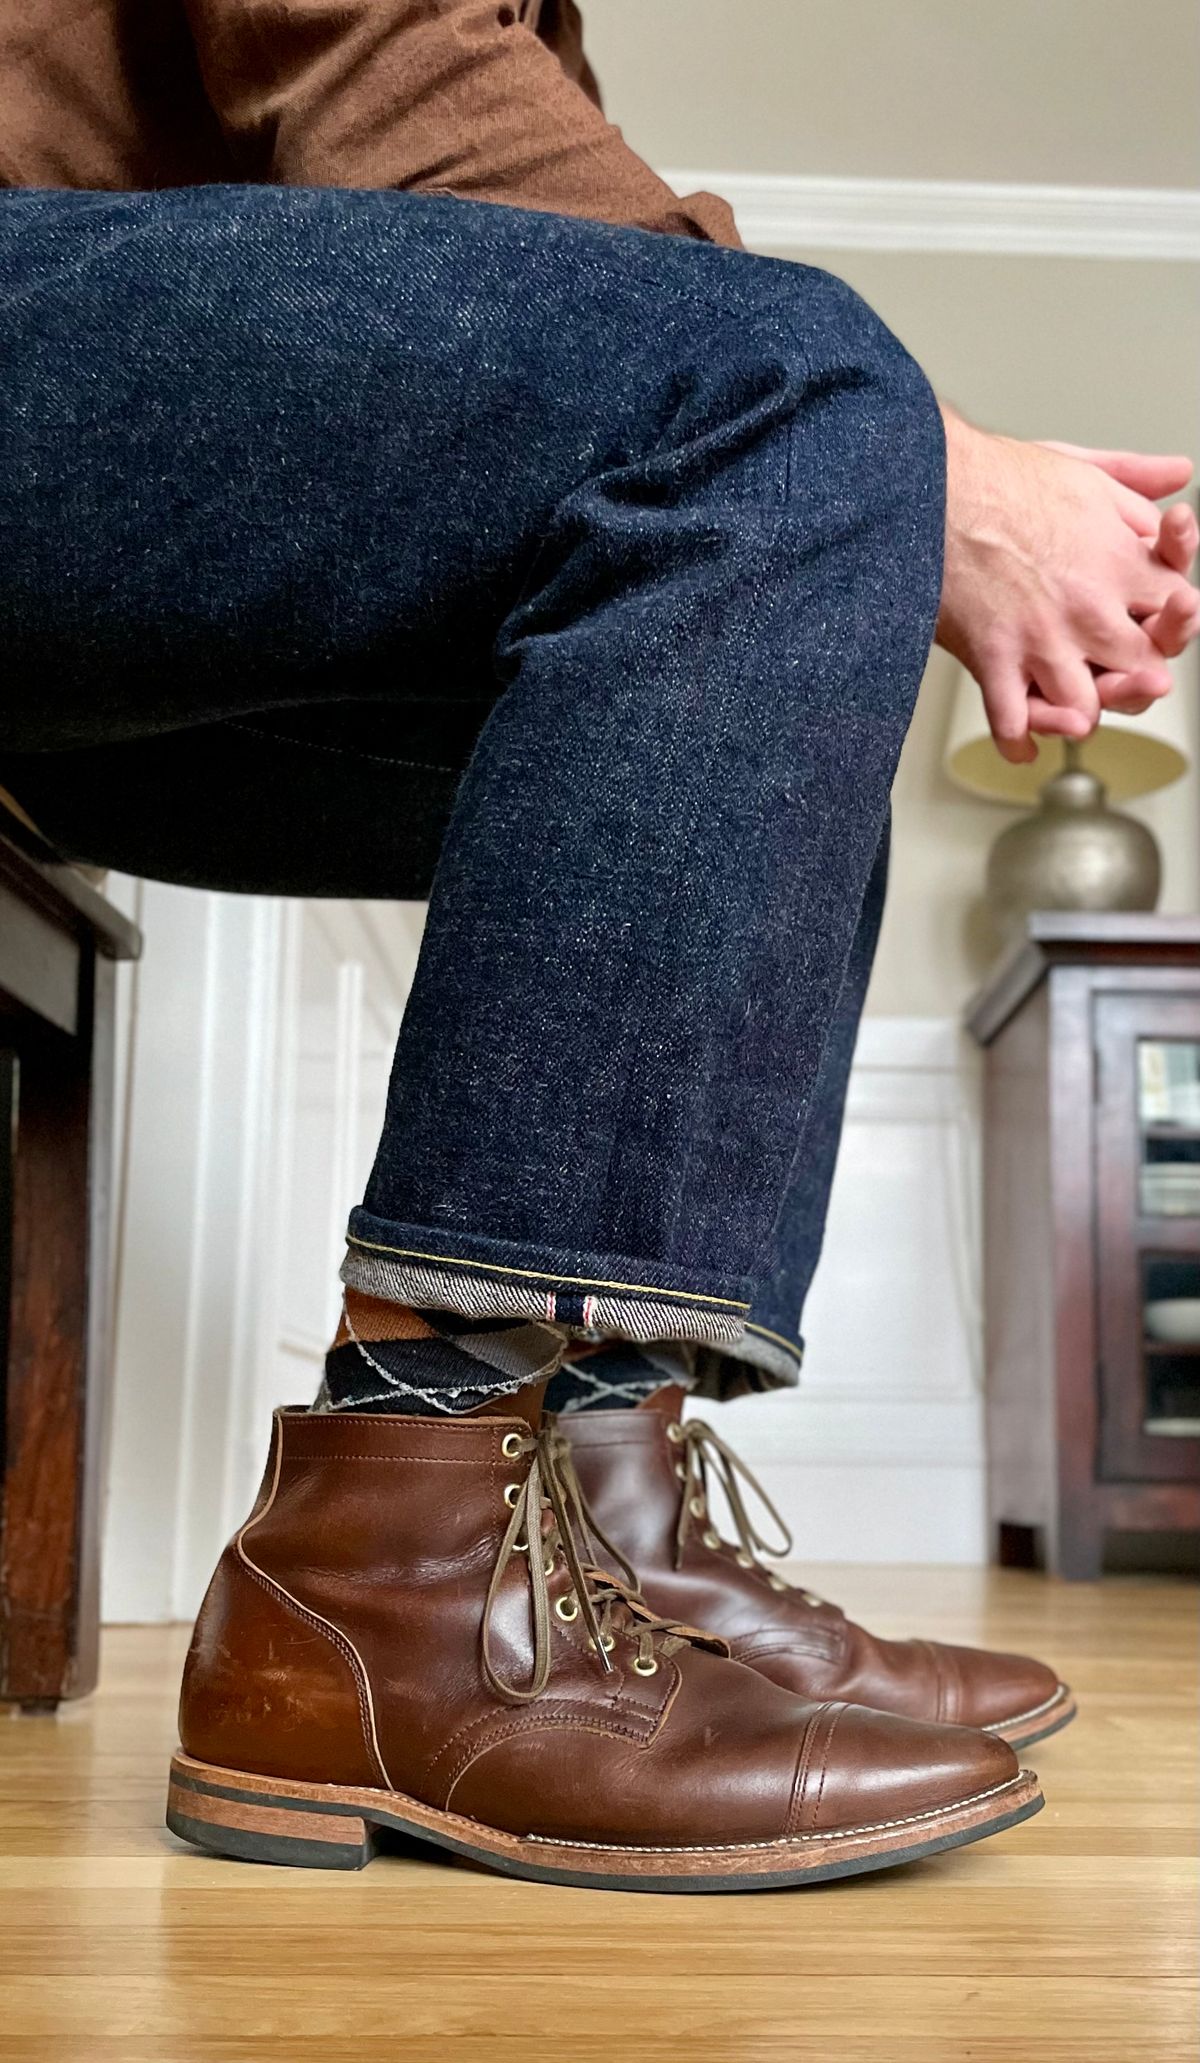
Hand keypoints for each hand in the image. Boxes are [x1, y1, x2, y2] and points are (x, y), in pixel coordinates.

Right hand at [936, 407, 1198, 763]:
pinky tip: (1025, 744)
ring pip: (1083, 711)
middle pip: (1140, 672)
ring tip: (1071, 707)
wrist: (930, 488)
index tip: (1154, 622)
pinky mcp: (991, 658)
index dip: (1172, 619)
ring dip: (1078, 714)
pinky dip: (1019, 741)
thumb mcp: (1082, 466)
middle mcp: (1086, 608)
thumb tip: (1176, 472)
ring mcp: (1039, 640)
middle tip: (1119, 674)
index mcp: (1117, 563)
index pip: (1173, 609)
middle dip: (1135, 678)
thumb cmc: (997, 477)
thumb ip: (1136, 478)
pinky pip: (1012, 723)